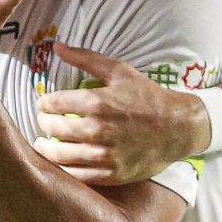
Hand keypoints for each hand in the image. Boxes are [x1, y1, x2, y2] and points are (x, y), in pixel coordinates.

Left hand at [32, 43, 209, 184]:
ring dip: (47, 148)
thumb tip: (57, 46)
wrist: (178, 128)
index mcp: (97, 102)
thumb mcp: (120, 71)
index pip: (52, 103)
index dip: (44, 103)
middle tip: (44, 122)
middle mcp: (98, 129)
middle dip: (44, 123)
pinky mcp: (111, 173)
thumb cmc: (147, 97)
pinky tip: (62, 160)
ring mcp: (104, 154)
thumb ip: (85, 58)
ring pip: (59, 155)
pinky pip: (77, 174)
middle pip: (53, 128)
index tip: (44, 104)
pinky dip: (64, 167)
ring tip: (44, 143)